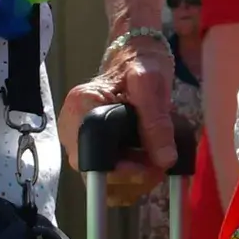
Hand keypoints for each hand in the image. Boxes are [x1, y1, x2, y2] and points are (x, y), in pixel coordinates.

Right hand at [56, 30, 178, 183]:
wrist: (136, 55)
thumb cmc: (141, 62)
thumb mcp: (152, 84)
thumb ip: (156, 121)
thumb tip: (165, 160)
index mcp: (80, 106)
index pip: (90, 157)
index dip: (120, 171)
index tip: (149, 168)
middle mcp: (72, 127)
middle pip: (94, 175)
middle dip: (130, 179)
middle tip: (160, 166)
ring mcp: (79, 141)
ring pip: (100, 183)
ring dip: (132, 183)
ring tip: (157, 162)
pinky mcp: (91, 149)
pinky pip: (106, 178)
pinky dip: (129, 180)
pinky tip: (147, 163)